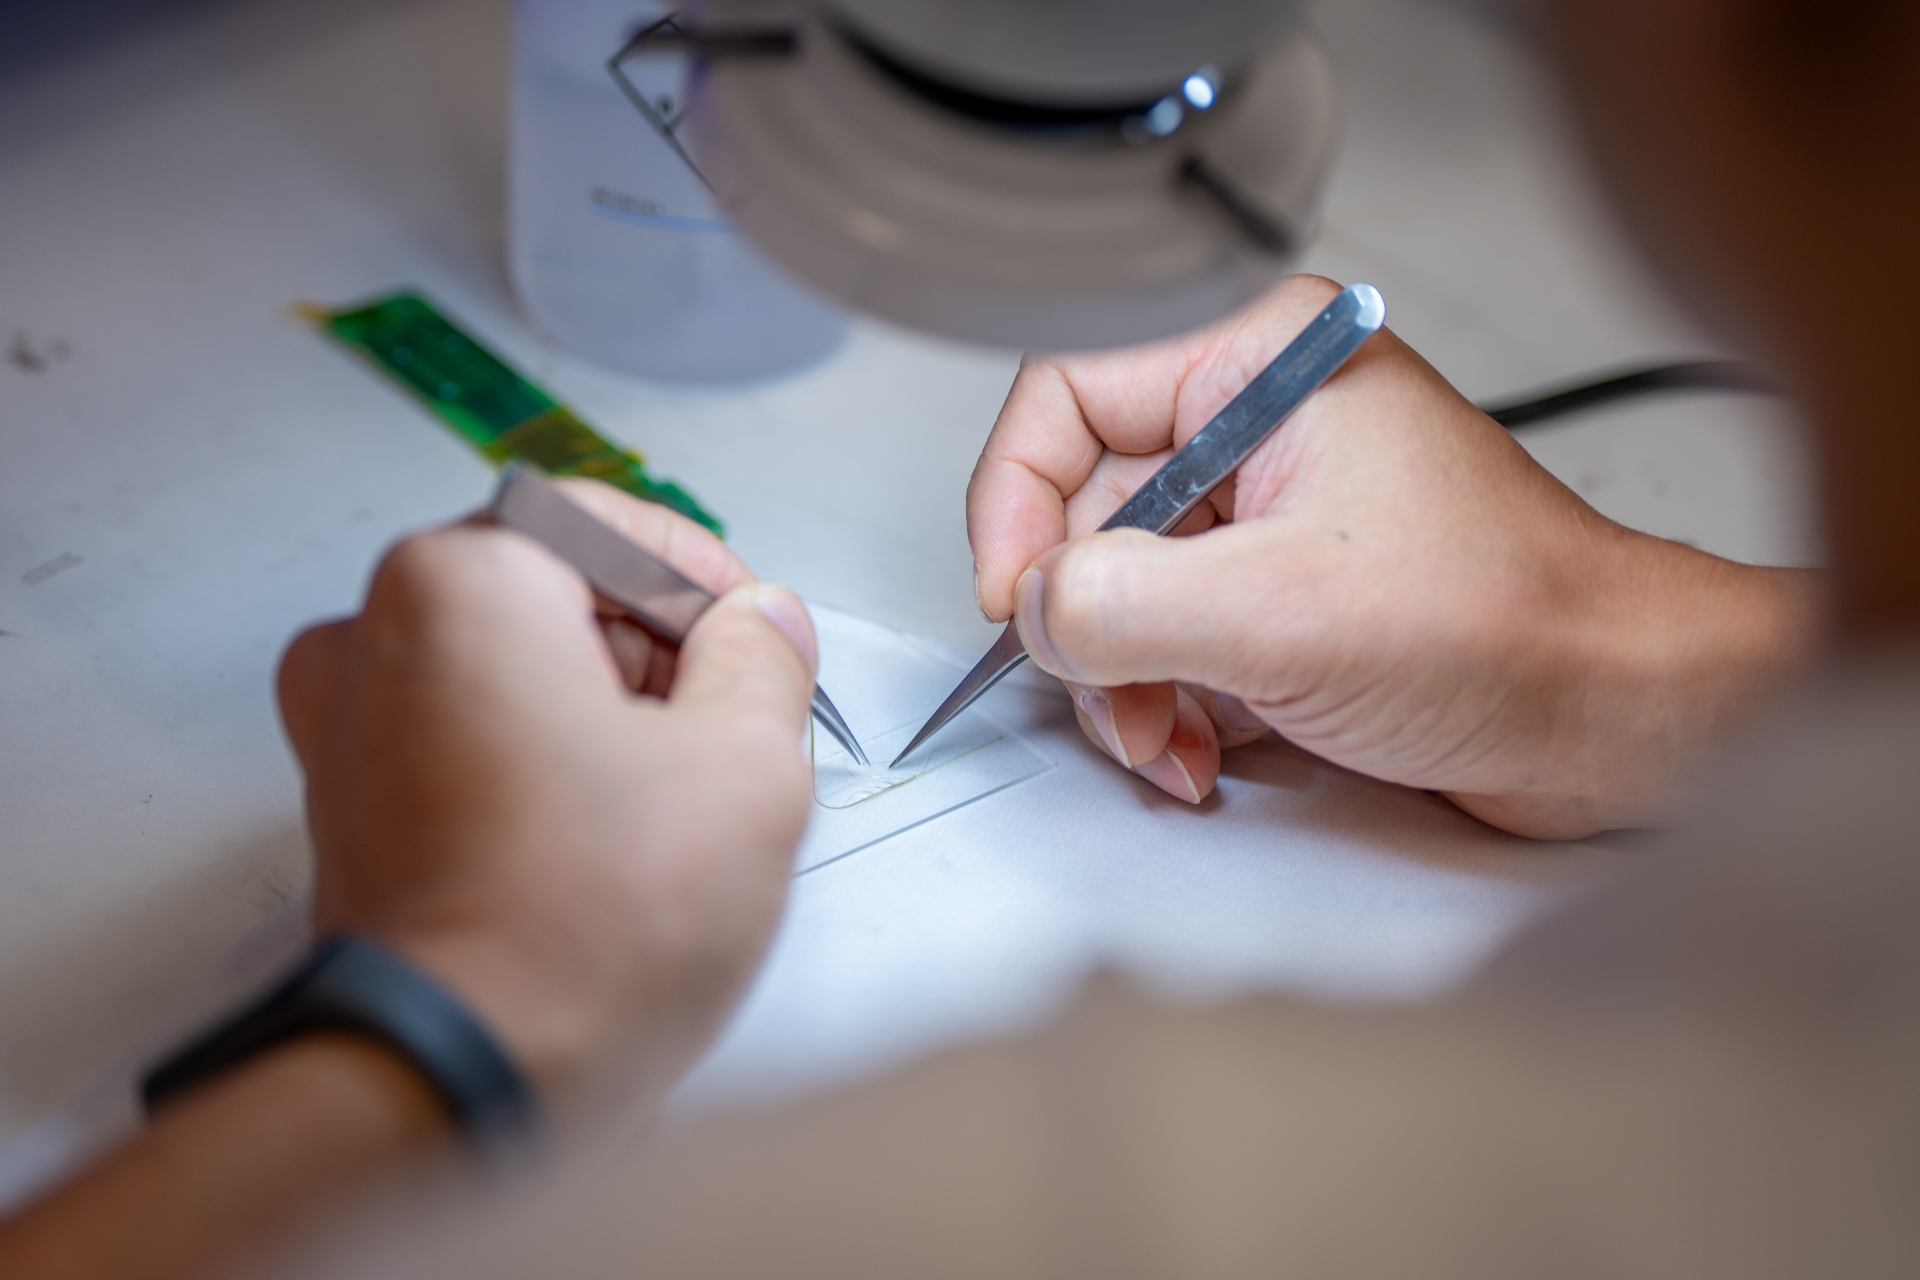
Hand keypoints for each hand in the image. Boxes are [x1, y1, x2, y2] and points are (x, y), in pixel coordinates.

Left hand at [277, 481, 817, 1111]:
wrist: (460, 1083)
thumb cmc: (577, 932)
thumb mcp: (746, 765)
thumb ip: (767, 659)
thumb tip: (764, 622)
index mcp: (460, 584)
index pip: (607, 519)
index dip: (702, 574)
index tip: (750, 628)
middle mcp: (373, 638)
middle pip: (551, 590)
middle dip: (654, 647)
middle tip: (728, 720)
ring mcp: (345, 728)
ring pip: (509, 669)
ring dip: (602, 709)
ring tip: (671, 799)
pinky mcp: (350, 811)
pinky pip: (466, 742)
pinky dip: (541, 766)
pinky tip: (605, 844)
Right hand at [969, 275, 1818, 837]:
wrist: (1616, 717)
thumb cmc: (1513, 629)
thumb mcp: (1282, 614)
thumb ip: (1124, 604)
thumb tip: (1035, 611)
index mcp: (1263, 362)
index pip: (1068, 392)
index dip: (1018, 497)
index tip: (1017, 594)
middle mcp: (1262, 424)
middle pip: (1088, 509)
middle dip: (1090, 627)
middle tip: (1114, 697)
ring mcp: (1273, 514)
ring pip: (1124, 588)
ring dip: (1126, 683)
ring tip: (1170, 741)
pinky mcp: (1284, 593)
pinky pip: (1173, 638)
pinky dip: (1169, 705)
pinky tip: (1202, 751)